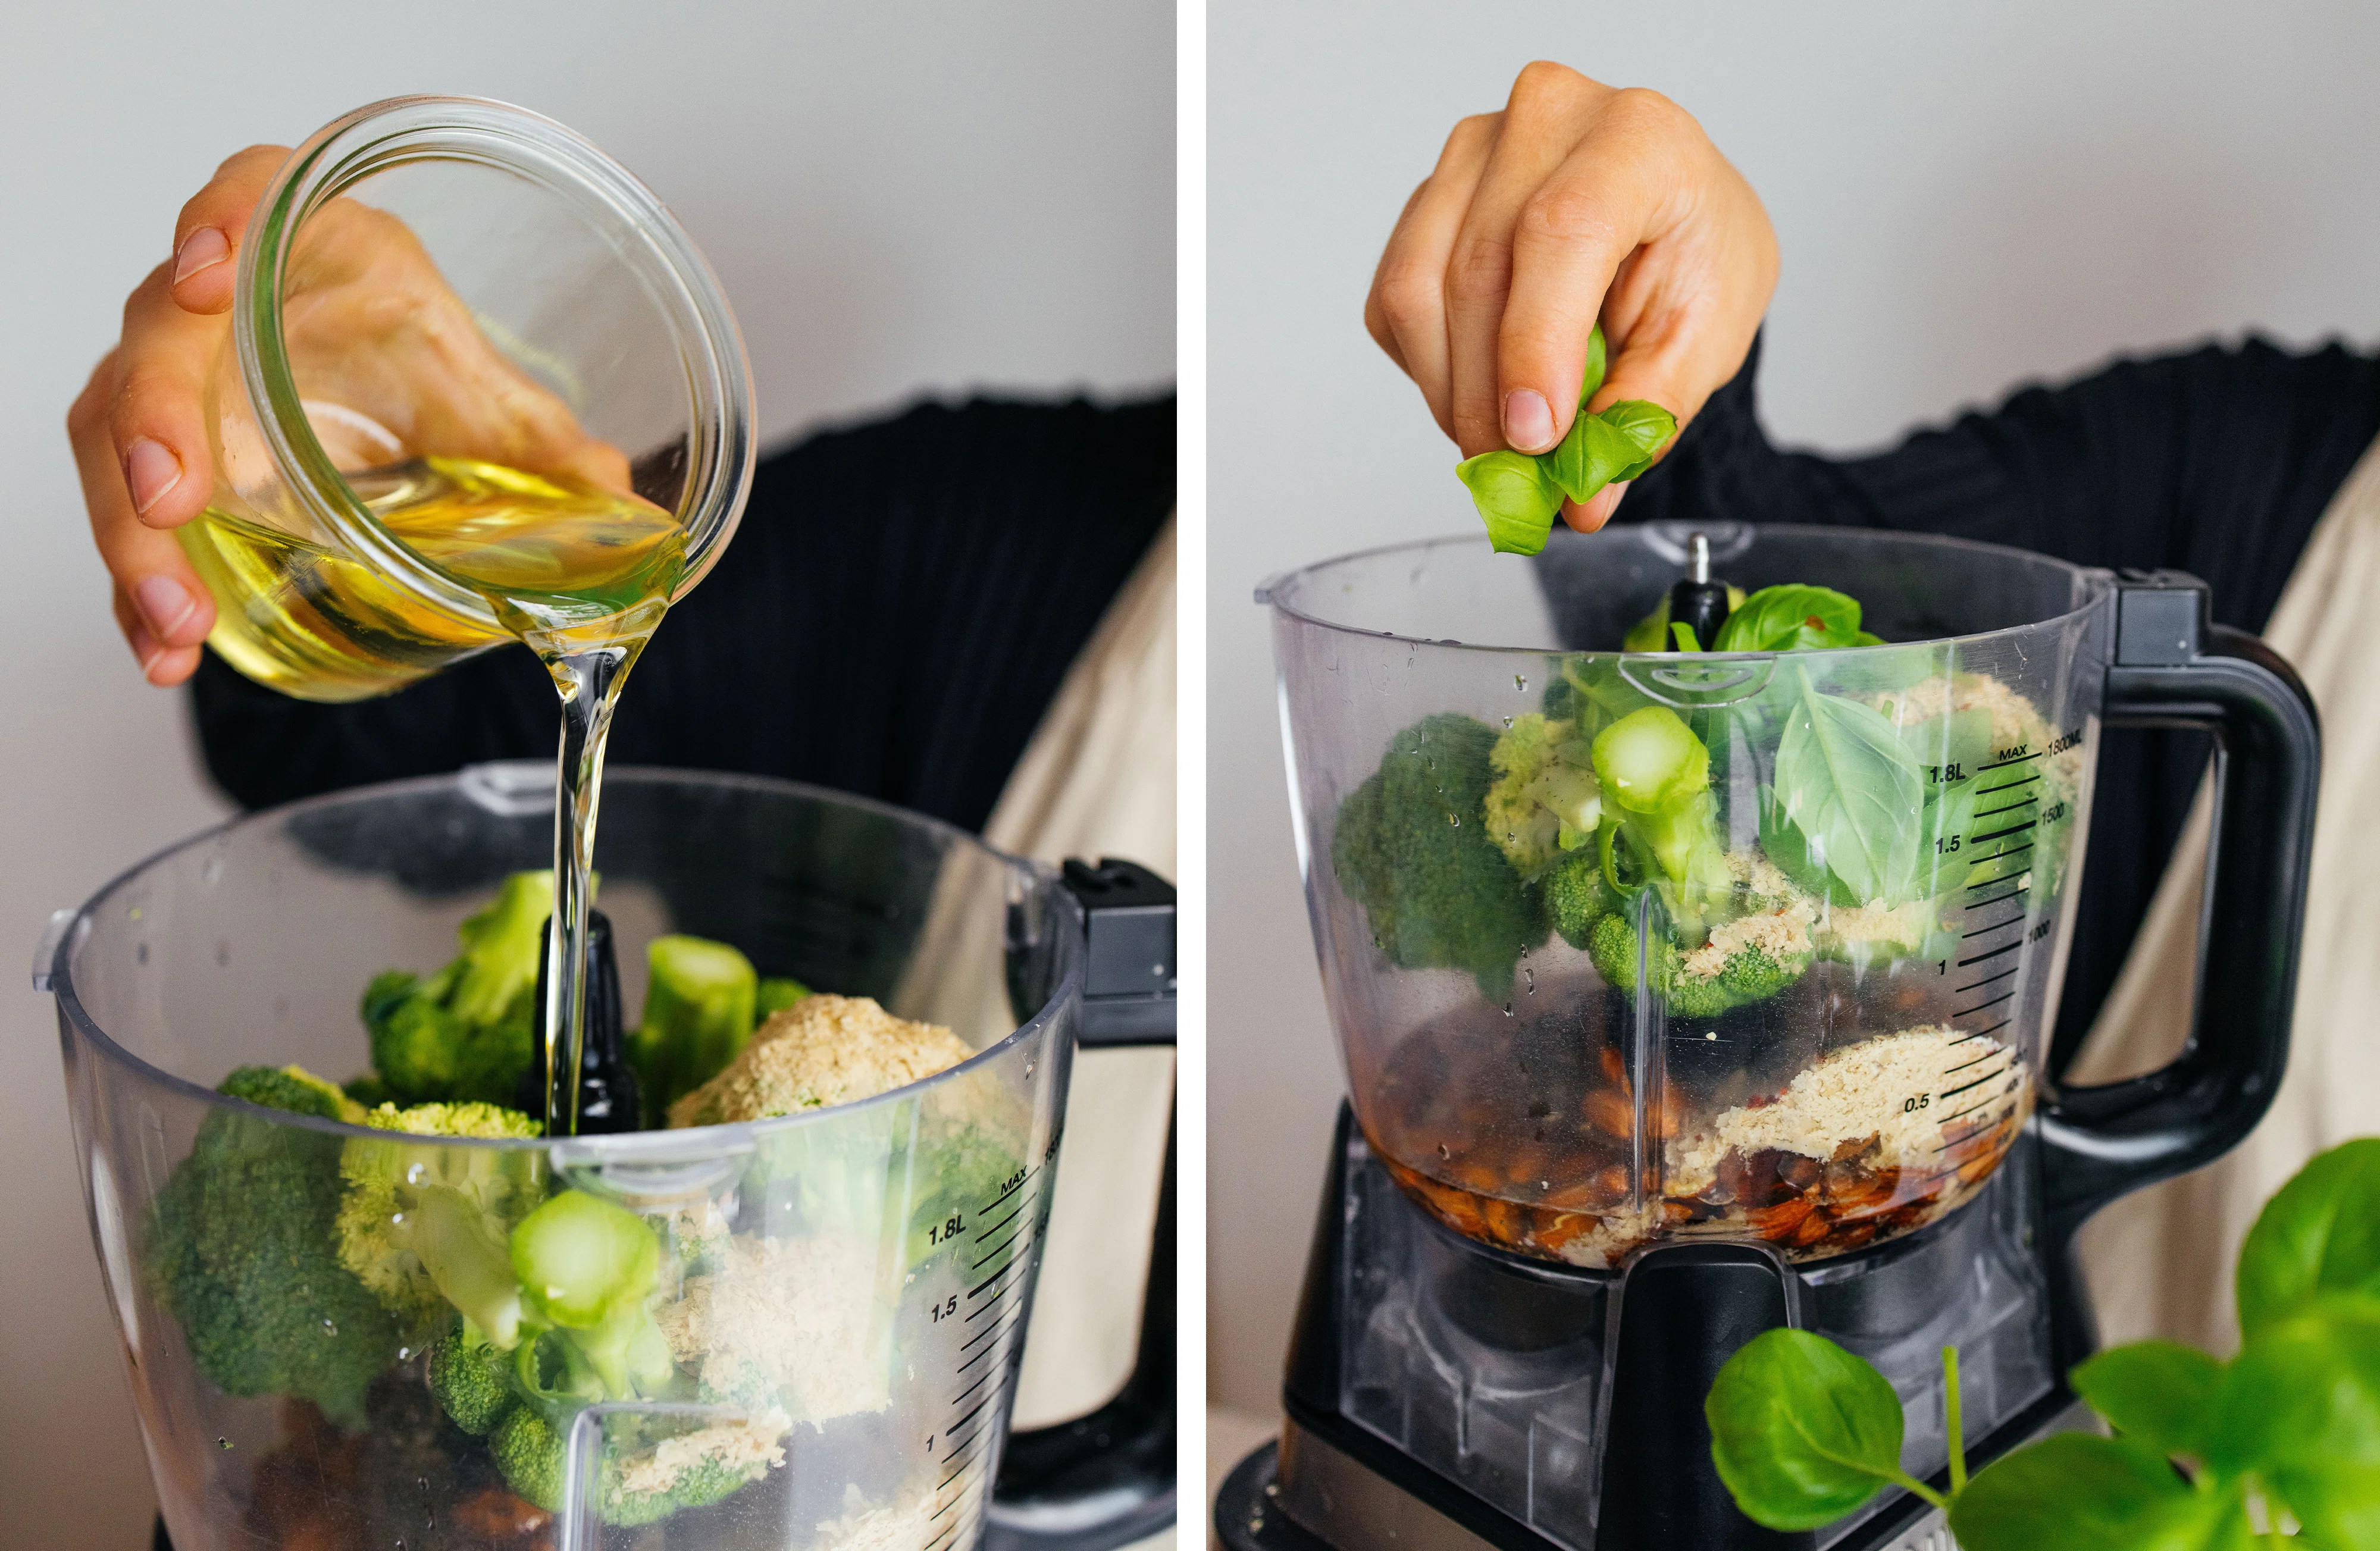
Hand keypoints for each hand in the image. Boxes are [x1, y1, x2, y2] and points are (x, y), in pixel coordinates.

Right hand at [67, 146, 630, 686]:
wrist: (376, 386)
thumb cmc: (411, 354)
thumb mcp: (481, 393)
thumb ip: (543, 445)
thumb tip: (627, 511)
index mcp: (305, 242)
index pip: (246, 195)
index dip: (218, 222)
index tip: (209, 277)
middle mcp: (219, 300)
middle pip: (157, 338)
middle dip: (153, 422)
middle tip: (175, 503)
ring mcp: (177, 374)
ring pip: (114, 431)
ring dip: (134, 531)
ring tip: (177, 617)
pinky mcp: (161, 451)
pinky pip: (128, 507)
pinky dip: (141, 581)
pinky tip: (167, 646)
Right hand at [1364, 61, 1777, 531]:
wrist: (1670, 211)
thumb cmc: (1694, 254)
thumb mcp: (1706, 337)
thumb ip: (1646, 414)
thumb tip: (1580, 497)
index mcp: (1639, 139)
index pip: (1563, 230)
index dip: (1536, 343)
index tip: (1534, 437)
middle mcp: (1547, 119)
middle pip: (1478, 271)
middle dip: (1489, 398)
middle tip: (1518, 478)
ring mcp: (1474, 152)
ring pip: (1416, 290)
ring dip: (1451, 392)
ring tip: (1502, 440)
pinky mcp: (1429, 197)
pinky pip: (1394, 303)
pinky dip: (1429, 368)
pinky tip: (1481, 382)